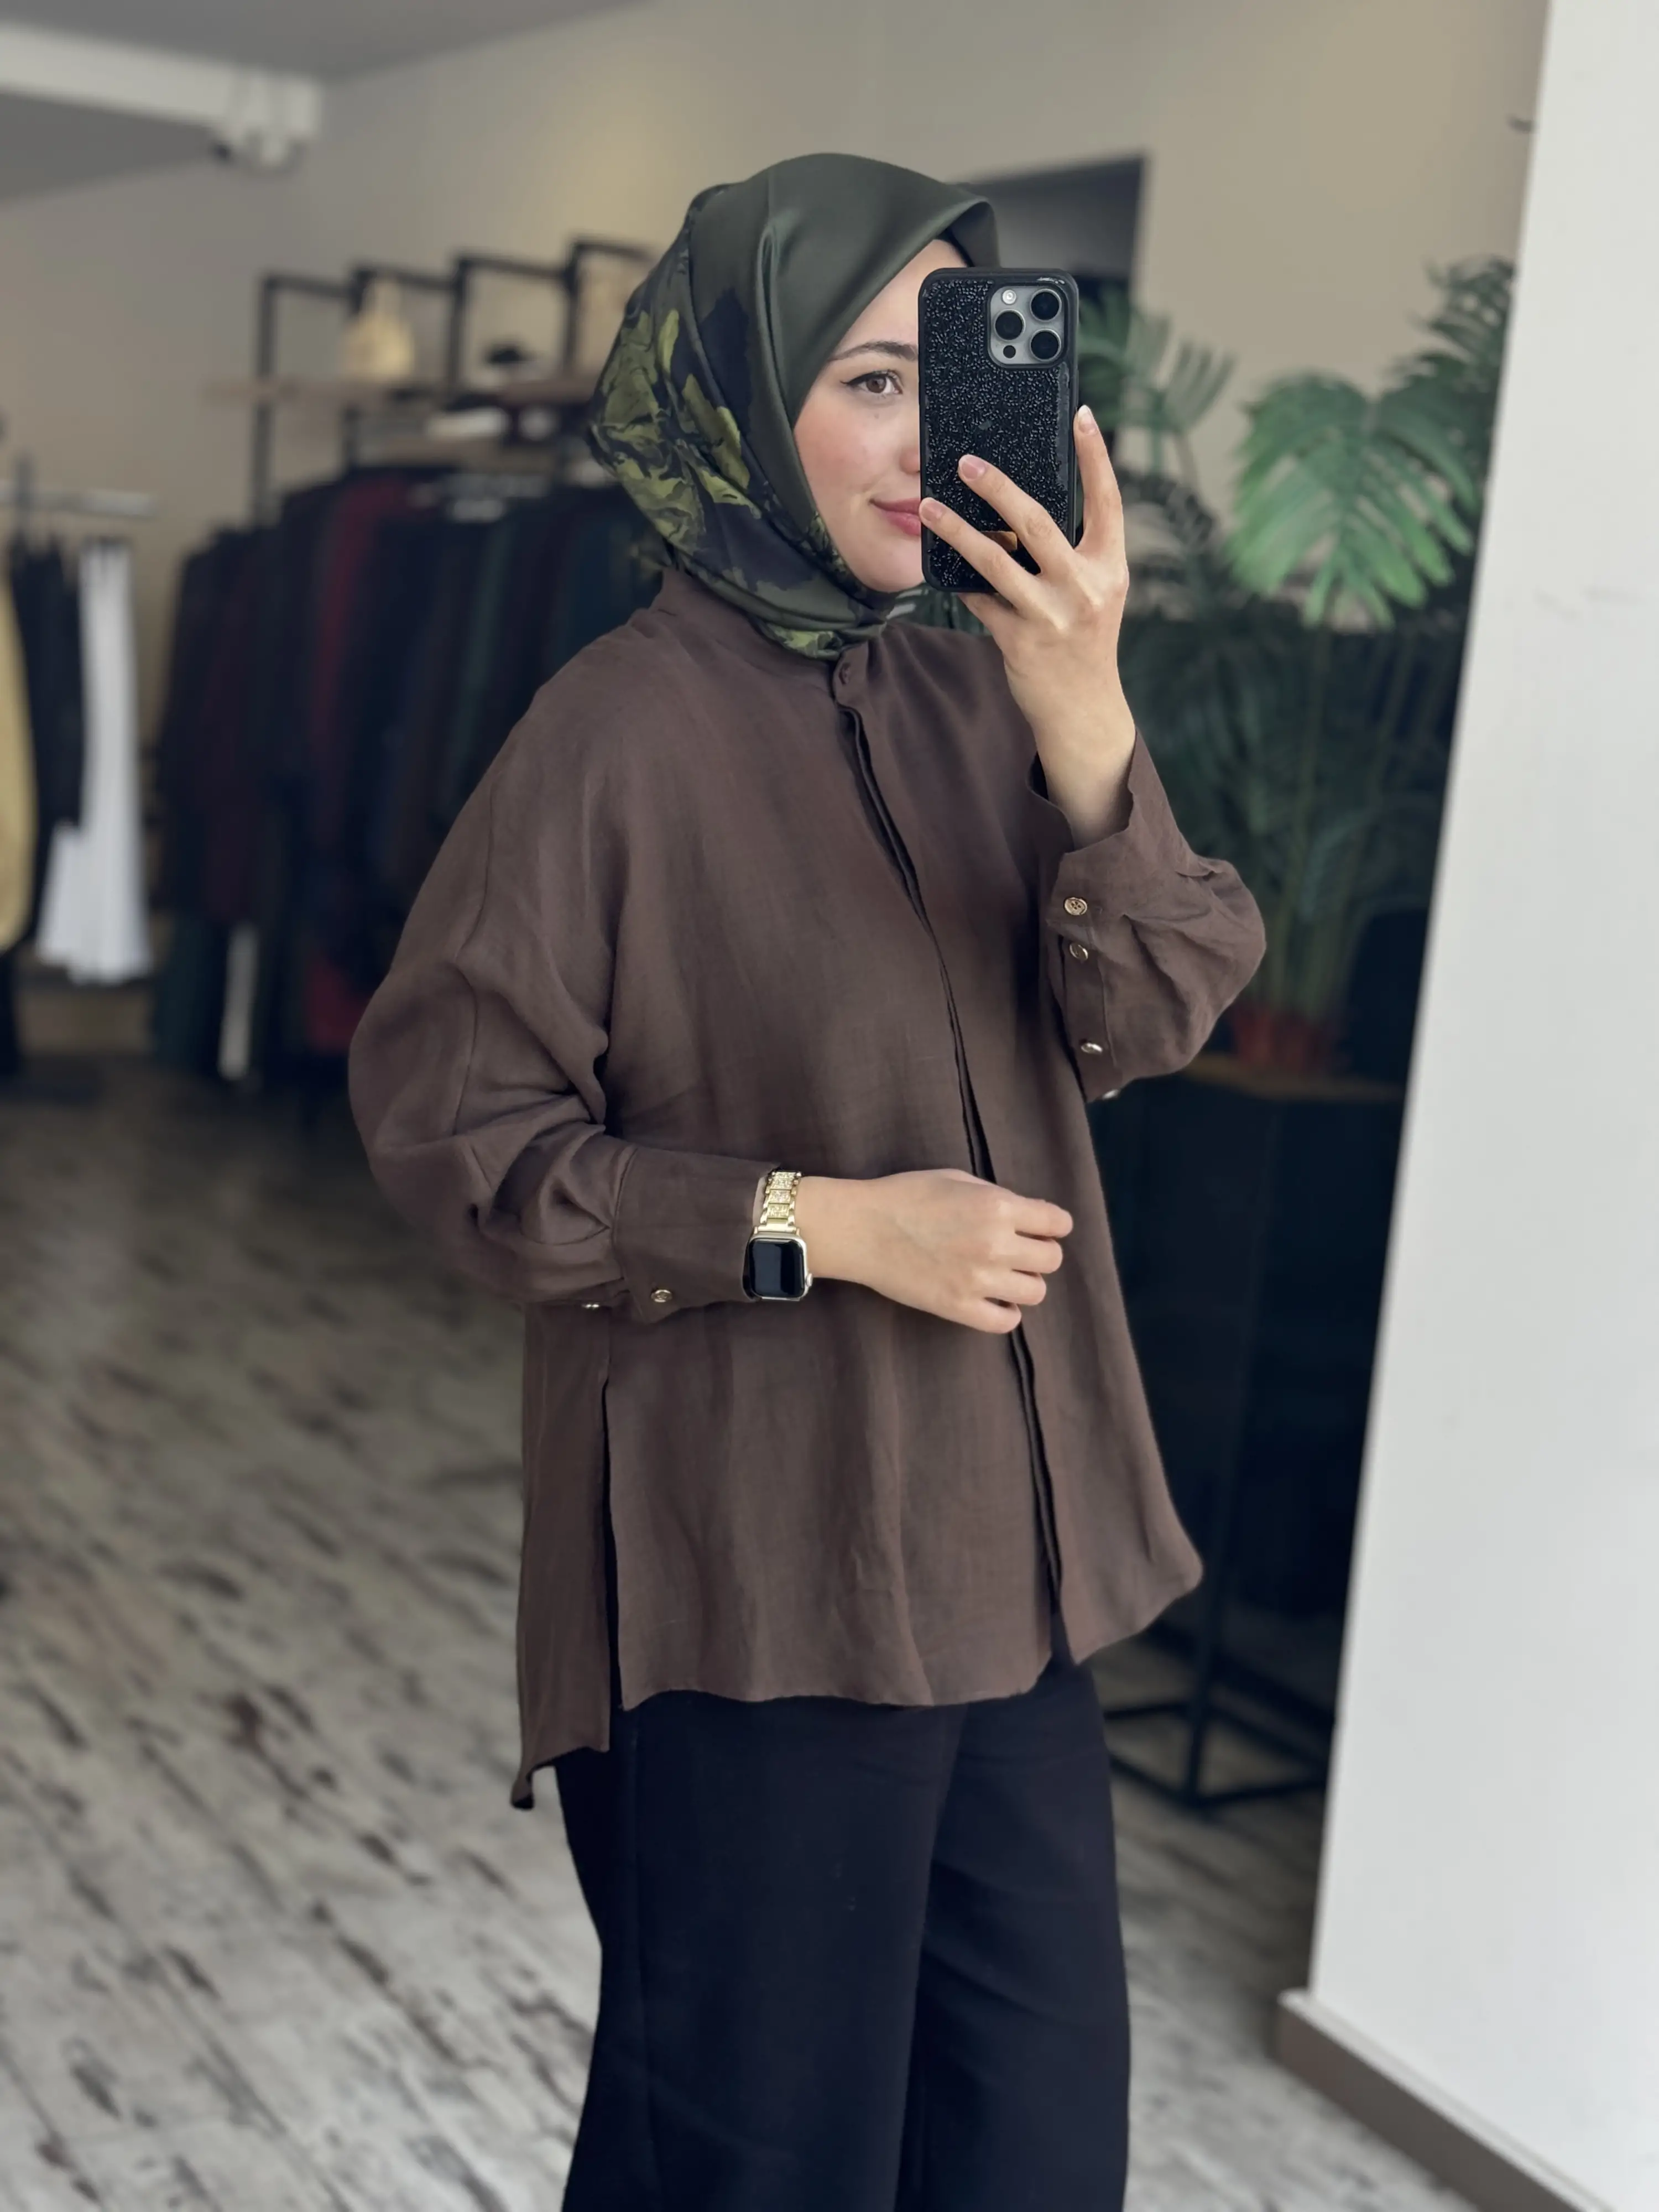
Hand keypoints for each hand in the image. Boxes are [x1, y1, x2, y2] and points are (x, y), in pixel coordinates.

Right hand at [795, 1169, 1071, 1334]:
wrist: (861, 1229)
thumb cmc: (906, 1196)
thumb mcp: (957, 1179)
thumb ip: (997, 1197)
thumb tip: (1028, 1215)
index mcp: (997, 1207)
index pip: (1057, 1222)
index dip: (1054, 1224)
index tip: (1044, 1227)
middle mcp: (995, 1244)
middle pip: (1052, 1260)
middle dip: (1041, 1252)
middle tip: (1021, 1249)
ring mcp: (978, 1280)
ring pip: (1035, 1292)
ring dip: (1026, 1282)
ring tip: (1005, 1275)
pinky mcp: (958, 1308)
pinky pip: (1005, 1321)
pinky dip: (1007, 1312)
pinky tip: (995, 1300)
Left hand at [919, 405, 1135, 843]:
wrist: (1083, 711)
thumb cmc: (1083, 642)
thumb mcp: (1094, 594)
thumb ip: (1070, 556)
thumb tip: (1019, 512)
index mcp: (1109, 568)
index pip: (1107, 501)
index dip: (1096, 457)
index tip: (1082, 415)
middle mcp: (1085, 587)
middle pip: (1037, 522)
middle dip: (998, 487)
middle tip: (965, 462)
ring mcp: (1051, 614)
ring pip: (995, 559)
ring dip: (957, 530)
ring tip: (929, 508)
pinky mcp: (1019, 639)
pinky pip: (980, 599)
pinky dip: (961, 582)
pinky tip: (940, 565)